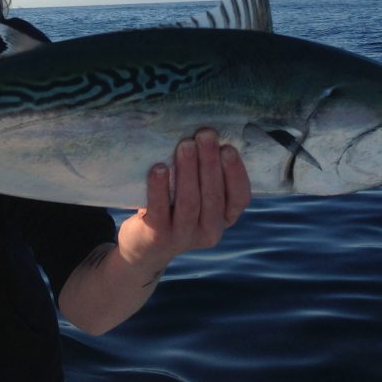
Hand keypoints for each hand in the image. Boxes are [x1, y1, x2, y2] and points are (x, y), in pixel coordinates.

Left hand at [117, 128, 250, 273]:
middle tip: (205, 135)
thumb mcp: (195, 197)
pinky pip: (159, 209)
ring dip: (188, 170)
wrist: (142, 247)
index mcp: (224, 218)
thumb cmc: (173, 208)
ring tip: (185, 145)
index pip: (239, 198)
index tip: (229, 148)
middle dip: (210, 162)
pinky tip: (159, 168)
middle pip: (213, 195)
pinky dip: (159, 188)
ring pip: (190, 202)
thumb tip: (205, 133)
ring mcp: (183, 236)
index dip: (236, 173)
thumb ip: (203, 175)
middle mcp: (209, 231)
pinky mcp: (157, 236)